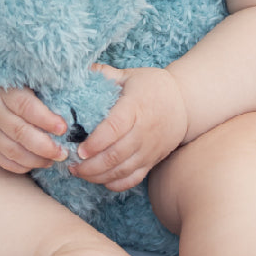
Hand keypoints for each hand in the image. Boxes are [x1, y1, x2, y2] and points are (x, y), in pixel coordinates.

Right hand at [0, 86, 67, 173]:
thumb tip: (70, 101)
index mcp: (6, 91)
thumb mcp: (23, 77)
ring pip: (11, 151)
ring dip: (35, 160)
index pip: (26, 107)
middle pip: (19, 133)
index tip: (63, 128)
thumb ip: (42, 88)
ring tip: (53, 160)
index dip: (45, 119)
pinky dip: (21, 166)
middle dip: (44, 146)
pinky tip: (37, 164)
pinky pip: (3, 160)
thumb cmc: (9, 79)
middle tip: (63, 153)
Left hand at [70, 66, 188, 191]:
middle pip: (115, 155)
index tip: (79, 149)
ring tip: (80, 172)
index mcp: (135, 107)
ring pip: (122, 170)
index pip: (114, 128)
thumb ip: (104, 74)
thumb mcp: (129, 75)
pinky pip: (133, 179)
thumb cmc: (152, 86)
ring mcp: (149, 149)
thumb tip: (80, 71)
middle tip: (72, 164)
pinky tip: (100, 180)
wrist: (184, 102)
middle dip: (90, 165)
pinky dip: (116, 183)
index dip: (96, 142)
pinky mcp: (152, 160)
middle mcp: (143, 131)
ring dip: (98, 176)